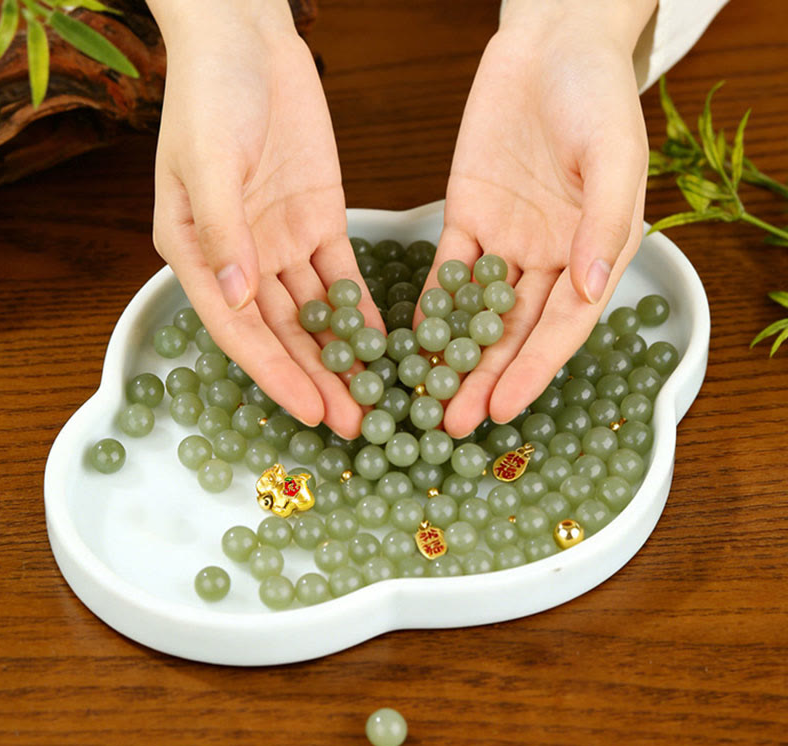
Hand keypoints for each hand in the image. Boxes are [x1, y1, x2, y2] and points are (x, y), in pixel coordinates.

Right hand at [148, 0, 380, 437]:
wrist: (247, 38)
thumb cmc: (209, 94)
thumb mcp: (208, 160)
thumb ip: (223, 229)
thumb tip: (241, 295)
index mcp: (199, 254)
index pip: (240, 330)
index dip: (275, 375)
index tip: (310, 411)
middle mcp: (242, 260)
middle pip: (282, 334)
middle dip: (317, 381)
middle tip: (353, 424)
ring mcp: (283, 243)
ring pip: (315, 315)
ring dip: (341, 358)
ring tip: (373, 399)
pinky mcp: (320, 222)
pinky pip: (342, 277)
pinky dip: (359, 311)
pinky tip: (382, 344)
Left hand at [422, 0, 654, 437]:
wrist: (551, 45)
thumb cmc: (597, 95)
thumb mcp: (612, 156)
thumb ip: (602, 223)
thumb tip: (589, 286)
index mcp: (592, 255)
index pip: (560, 328)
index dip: (532, 372)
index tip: (503, 409)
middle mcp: (549, 260)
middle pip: (511, 333)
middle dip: (483, 379)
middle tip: (452, 423)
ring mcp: (506, 243)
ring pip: (476, 312)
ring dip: (453, 356)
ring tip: (427, 397)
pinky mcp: (467, 218)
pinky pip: (446, 271)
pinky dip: (431, 306)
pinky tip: (411, 340)